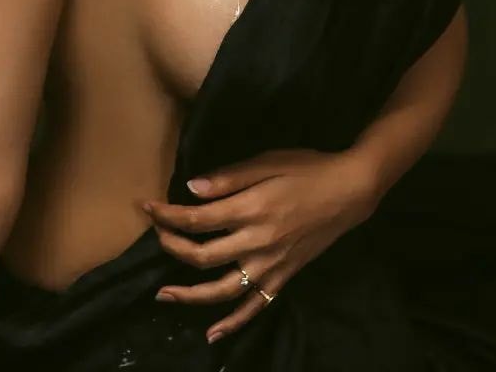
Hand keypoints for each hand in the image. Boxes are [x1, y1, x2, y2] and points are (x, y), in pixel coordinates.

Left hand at [142, 147, 378, 344]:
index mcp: (251, 209)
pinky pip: (254, 307)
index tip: (146, 207)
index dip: (167, 215)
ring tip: (164, 295)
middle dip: (171, 247)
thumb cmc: (306, 169)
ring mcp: (270, 266)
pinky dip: (233, 323)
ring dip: (190, 295)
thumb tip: (191, 189)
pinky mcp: (283, 278)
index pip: (197, 219)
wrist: (348, 192)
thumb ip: (228, 178)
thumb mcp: (267, 162)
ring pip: (222, 290)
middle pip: (202, 256)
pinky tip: (212, 334)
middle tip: (155, 235)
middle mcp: (257, 242)